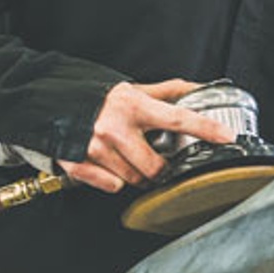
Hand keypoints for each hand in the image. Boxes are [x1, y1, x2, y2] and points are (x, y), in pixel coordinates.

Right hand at [58, 79, 234, 192]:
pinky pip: (111, 186)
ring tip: (123, 156)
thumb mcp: (131, 89)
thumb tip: (199, 86)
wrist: (47, 101)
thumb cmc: (95, 97)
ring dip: (134, 174)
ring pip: (133, 180)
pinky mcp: (79, 164)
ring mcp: (96, 148)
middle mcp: (115, 127)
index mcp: (133, 105)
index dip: (205, 128)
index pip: (177, 117)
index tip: (226, 137)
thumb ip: (166, 91)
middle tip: (152, 160)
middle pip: (155, 167)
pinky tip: (106, 164)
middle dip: (158, 169)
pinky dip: (112, 180)